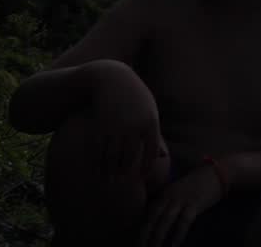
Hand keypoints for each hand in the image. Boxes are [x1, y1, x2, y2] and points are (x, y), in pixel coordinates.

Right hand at [88, 61, 160, 182]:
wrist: (112, 78)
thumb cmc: (135, 96)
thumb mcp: (149, 111)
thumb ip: (155, 134)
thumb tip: (164, 156)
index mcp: (150, 123)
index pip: (150, 154)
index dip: (146, 169)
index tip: (141, 178)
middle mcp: (134, 127)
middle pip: (130, 160)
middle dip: (124, 173)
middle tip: (120, 182)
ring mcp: (116, 126)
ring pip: (112, 158)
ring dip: (108, 171)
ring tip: (107, 178)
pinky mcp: (100, 125)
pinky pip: (98, 150)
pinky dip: (97, 162)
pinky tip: (96, 168)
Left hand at [137, 163, 225, 246]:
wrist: (216, 173)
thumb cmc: (198, 183)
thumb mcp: (178, 191)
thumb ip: (168, 202)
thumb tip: (158, 220)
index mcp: (164, 193)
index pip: (148, 212)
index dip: (140, 227)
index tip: (136, 240)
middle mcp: (169, 196)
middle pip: (152, 217)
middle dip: (144, 235)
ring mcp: (181, 199)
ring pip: (165, 221)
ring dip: (157, 237)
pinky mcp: (194, 204)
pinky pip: (184, 222)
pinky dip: (178, 235)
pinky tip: (173, 246)